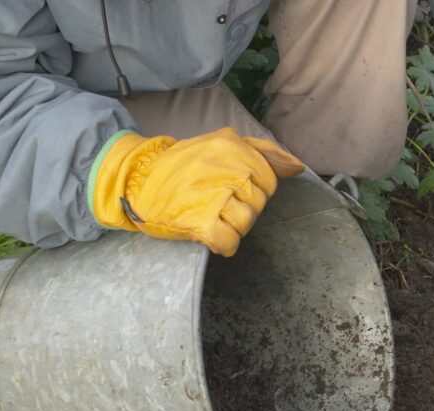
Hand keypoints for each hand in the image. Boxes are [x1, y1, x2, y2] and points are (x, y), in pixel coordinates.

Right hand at [90, 127, 303, 255]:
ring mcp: (215, 195)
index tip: (229, 189)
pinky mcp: (201, 221)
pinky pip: (230, 241)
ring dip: (231, 226)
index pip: (269, 181)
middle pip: (259, 203)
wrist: (136, 179)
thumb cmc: (182, 166)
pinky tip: (210, 234)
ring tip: (210, 215)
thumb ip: (263, 152)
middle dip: (241, 208)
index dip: (252, 191)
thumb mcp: (221, 144)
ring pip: (247, 222)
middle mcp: (228, 168)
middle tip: (215, 202)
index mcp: (234, 146)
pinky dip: (223, 244)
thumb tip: (297, 167)